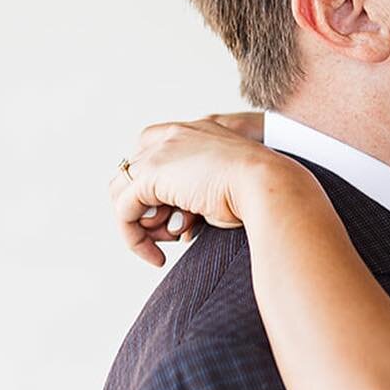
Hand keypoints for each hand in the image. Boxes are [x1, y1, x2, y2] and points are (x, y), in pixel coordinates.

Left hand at [107, 114, 279, 267]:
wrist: (267, 185)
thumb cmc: (257, 194)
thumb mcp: (223, 187)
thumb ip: (196, 192)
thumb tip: (176, 224)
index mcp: (190, 132)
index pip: (150, 157)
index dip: (152, 191)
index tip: (171, 218)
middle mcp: (170, 136)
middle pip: (131, 175)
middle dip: (146, 211)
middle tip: (171, 235)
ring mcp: (158, 153)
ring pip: (122, 193)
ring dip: (142, 225)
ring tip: (170, 242)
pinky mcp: (151, 175)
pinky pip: (125, 211)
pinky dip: (134, 238)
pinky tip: (157, 257)